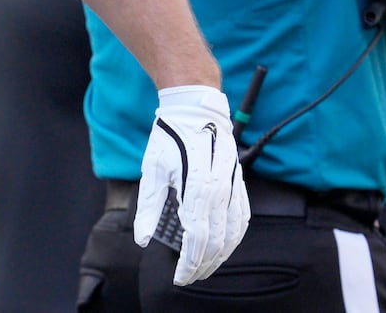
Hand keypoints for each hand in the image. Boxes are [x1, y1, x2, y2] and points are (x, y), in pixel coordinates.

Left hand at [137, 85, 249, 284]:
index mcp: (197, 187)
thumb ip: (149, 207)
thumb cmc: (170, 137)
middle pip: (216, 241)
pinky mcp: (239, 184)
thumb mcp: (152, 169)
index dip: (189, 262)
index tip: (179, 276)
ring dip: (220, 256)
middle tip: (189, 277)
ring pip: (232, 234)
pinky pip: (242, 219)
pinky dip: (234, 238)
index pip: (197, 237)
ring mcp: (233, 187)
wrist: (195, 109)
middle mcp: (220, 191)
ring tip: (205, 268)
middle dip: (203, 264)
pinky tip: (225, 247)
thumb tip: (143, 238)